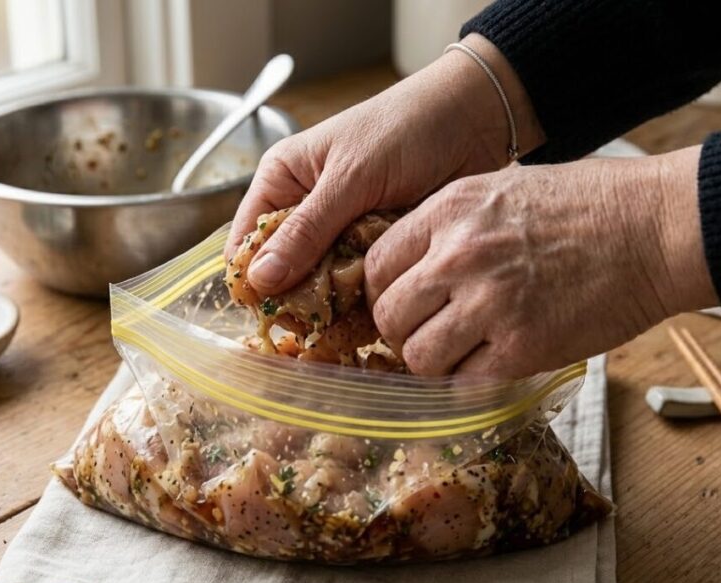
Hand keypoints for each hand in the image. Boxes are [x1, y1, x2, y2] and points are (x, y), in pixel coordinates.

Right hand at [226, 34, 544, 295]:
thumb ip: (308, 230)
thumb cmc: (406, 128)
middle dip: (296, 299)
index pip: (246, 243)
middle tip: (316, 324)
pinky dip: (362, 303)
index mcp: (282, 182)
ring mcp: (341, 235)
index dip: (252, 280)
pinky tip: (373, 314)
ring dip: (331, 305)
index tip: (271, 313)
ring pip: (319, 287)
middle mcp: (306, 212)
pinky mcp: (374, 251)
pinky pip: (356, 288)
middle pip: (281, 273)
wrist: (475, 121)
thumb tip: (260, 280)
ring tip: (347, 320)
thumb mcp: (351, 177)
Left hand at [365, 146, 718, 378]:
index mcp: (449, 211)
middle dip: (402, 331)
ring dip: (434, 363)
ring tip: (462, 352)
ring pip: (418, 357)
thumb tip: (415, 263)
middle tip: (428, 333)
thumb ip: (453, 224)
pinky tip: (491, 367)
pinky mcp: (522, 347)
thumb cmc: (588, 204)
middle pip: (389, 315)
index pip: (376, 265)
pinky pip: (464, 386)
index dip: (383, 291)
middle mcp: (459, 256)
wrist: (656, 227)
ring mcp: (490, 304)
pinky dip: (470, 385)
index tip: (402, 302)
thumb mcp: (503, 189)